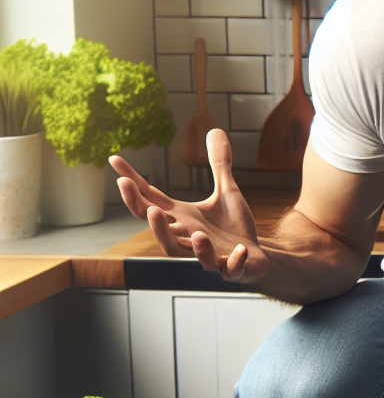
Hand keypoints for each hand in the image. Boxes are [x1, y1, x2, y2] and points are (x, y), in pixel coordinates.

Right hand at [110, 129, 269, 282]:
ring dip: (167, 236)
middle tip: (126, 185)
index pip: (151, 199)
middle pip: (156, 226)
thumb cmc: (233, 227)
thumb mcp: (228, 191)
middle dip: (141, 208)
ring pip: (179, 251)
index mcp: (182, 218)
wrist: (254, 257)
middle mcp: (187, 237)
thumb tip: (215, 130)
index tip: (114, 159)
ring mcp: (206, 254)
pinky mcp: (231, 268)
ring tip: (166, 216)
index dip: (132, 181)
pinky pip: (228, 267)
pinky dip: (232, 260)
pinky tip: (237, 249)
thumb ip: (219, 164)